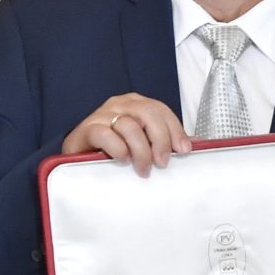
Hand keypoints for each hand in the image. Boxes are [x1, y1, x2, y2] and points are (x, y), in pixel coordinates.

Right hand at [62, 92, 190, 175]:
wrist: (78, 155)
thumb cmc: (113, 149)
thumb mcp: (142, 143)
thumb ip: (164, 141)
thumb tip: (195, 144)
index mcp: (136, 104)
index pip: (161, 110)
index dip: (175, 129)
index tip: (184, 150)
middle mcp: (120, 105)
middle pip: (148, 113)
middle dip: (161, 139)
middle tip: (163, 163)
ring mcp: (102, 115)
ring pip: (129, 125)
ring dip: (141, 150)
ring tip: (144, 169)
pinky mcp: (87, 129)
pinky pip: (106, 134)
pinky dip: (118, 148)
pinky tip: (123, 160)